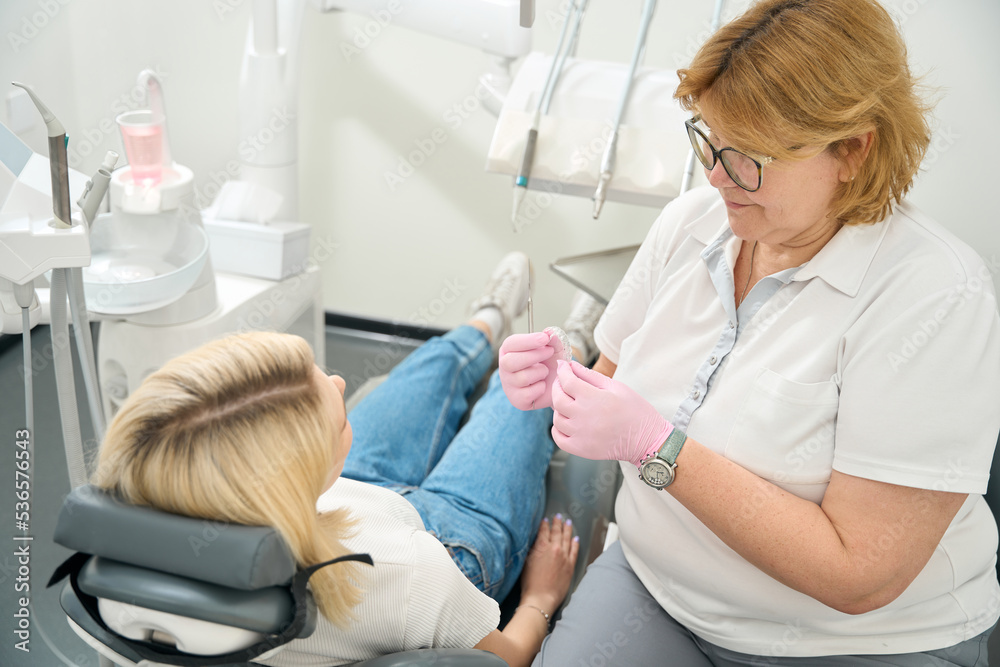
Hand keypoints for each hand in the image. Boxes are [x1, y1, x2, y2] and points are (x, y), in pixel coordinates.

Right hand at [499, 331, 569, 409]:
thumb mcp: (554, 349)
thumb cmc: (551, 362)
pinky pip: (528, 393)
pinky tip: (543, 385)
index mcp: (508, 351)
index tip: (544, 338)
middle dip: (533, 356)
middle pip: (510, 362)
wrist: (558, 384)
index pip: (510, 344)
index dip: (527, 340)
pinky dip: (540, 388)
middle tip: (550, 352)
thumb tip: (550, 332)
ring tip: (545, 371)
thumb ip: (552, 340)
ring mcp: (509, 386)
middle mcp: (504, 368)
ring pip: (522, 378)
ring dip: (540, 372)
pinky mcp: (517, 400)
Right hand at [519, 515, 578, 614]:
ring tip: (568, 522)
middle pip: (556, 532)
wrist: (541, 598)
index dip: (544, 524)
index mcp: (541, 547)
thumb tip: (534, 542)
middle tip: (558, 516)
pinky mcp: (570, 565)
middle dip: (557, 523)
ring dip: (567, 529)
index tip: (545, 519)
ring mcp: (564, 556)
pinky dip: (575, 543)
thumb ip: (531, 550)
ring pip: (567, 538)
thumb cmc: (530, 583)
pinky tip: (576, 538)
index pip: (543, 530)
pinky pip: (574, 550)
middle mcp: (554, 549)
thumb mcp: (525, 562)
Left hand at [551, 360, 673, 467]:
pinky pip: (559, 438)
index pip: (567, 381)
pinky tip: (566, 422)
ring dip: (558, 408)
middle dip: (557, 387)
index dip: (563, 370)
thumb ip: (591, 375)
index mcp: (593, 399)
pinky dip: (557, 429)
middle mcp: (583, 417)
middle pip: (558, 399)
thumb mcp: (616, 387)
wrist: (646, 439)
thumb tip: (571, 365)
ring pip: (557, 418)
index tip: (563, 366)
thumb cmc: (634, 410)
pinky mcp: (581, 449)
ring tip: (568, 403)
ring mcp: (580, 435)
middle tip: (562, 382)